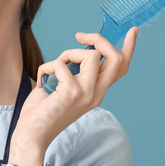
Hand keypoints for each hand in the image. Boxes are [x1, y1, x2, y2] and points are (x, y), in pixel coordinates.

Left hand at [15, 27, 138, 150]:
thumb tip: (77, 51)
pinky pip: (61, 64)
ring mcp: (86, 93)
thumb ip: (75, 72)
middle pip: (115, 58)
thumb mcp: (64, 87)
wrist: (32, 134)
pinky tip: (40, 82)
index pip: (120, 68)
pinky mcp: (72, 92)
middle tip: (80, 36)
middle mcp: (97, 93)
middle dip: (100, 39)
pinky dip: (46, 67)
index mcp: (97, 92)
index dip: (128, 48)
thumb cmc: (43, 111)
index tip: (132, 31)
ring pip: (91, 55)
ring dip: (68, 53)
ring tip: (53, 68)